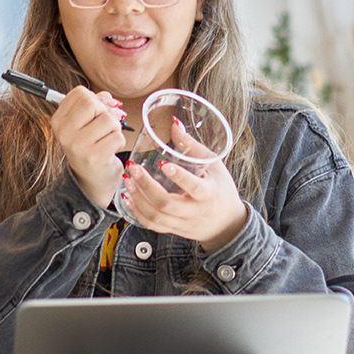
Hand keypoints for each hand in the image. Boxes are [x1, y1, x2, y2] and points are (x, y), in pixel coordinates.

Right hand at [50, 87, 125, 209]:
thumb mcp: (86, 123)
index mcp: (58, 121)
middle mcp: (64, 133)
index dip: (95, 100)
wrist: (91, 180)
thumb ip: (96, 103)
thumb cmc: (90, 147)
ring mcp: (78, 146)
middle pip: (93, 103)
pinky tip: (109, 151)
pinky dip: (119, 142)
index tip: (96, 113)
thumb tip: (110, 99)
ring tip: (106, 140)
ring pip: (109, 120)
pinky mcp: (94, 157)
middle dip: (105, 113)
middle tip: (104, 128)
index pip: (80, 93)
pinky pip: (117, 137)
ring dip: (115, 129)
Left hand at [120, 120, 249, 252]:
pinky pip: (152, 225)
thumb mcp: (215, 166)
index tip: (162, 163)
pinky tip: (127, 199)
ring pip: (156, 217)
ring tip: (127, 180)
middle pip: (167, 204)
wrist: (227, 224)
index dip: (178, 176)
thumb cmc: (221, 190)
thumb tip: (175, 124)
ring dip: (138, 199)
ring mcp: (183, 223)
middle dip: (146, 186)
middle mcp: (195, 211)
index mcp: (209, 194)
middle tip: (132, 168)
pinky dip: (136, 213)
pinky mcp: (174, 230)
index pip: (194, 187)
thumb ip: (193, 147)